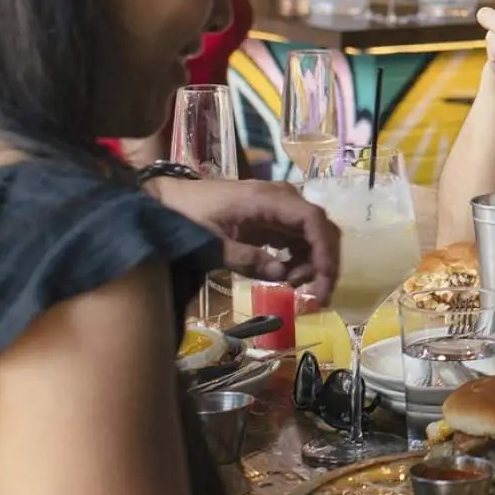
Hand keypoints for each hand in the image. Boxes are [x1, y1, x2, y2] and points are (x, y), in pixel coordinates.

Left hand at [148, 179, 339, 304]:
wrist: (171, 201)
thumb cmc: (190, 218)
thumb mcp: (213, 243)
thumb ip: (246, 259)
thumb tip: (282, 275)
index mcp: (269, 200)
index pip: (312, 221)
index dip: (323, 252)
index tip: (323, 282)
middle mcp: (283, 199)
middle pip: (321, 228)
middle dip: (323, 263)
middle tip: (315, 295)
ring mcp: (281, 208)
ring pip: (314, 236)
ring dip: (312, 263)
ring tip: (292, 285)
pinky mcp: (275, 219)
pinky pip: (300, 239)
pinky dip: (300, 259)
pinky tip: (287, 275)